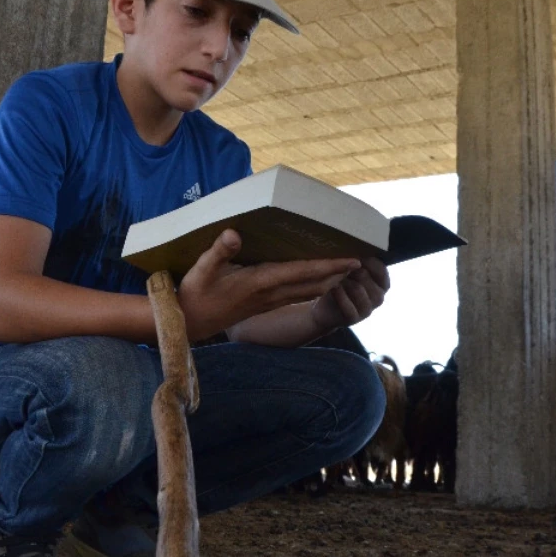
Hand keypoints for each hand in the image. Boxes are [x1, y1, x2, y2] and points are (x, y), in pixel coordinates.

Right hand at [176, 229, 361, 341]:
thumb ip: (218, 251)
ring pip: (310, 291)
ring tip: (351, 268)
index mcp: (259, 283)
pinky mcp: (267, 304)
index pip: (301, 272)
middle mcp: (270, 294)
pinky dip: (317, 287)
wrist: (190, 323)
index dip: (328, 266)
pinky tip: (326, 281)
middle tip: (364, 260)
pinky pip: (300, 295)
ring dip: (332, 280)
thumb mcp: (201, 270)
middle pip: (314, 283)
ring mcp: (270, 302)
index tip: (352, 260)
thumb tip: (234, 233)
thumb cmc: (195, 294)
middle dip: (340, 273)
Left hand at [309, 256, 388, 331]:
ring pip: (358, 290)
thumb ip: (357, 263)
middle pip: (369, 280)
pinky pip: (348, 305)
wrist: (325, 310)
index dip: (370, 262)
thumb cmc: (341, 285)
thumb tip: (356, 248)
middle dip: (354, 270)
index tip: (358, 255)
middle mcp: (378, 298)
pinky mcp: (354, 319)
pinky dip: (339, 294)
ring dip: (345, 280)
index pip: (382, 272)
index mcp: (382, 285)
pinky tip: (333, 287)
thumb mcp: (351, 272)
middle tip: (343, 266)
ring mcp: (367, 310)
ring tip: (336, 276)